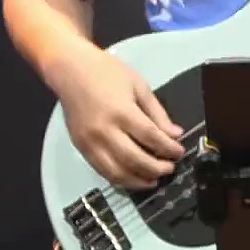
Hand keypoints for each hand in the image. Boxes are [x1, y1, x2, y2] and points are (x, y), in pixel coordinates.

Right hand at [50, 45, 183, 188]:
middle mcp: (104, 131)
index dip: (169, 149)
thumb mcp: (139, 86)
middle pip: (135, 160)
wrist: (69, 69)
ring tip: (154, 180)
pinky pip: (101, 171)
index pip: (151, 138)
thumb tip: (175, 135)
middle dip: (157, 168)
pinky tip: (133, 178)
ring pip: (117, 172)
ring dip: (139, 181)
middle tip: (170, 168)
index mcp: (121, 112)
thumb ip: (158, 113)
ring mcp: (89, 142)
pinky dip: (120, 179)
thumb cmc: (106, 72)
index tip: (180, 152)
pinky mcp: (80, 147)